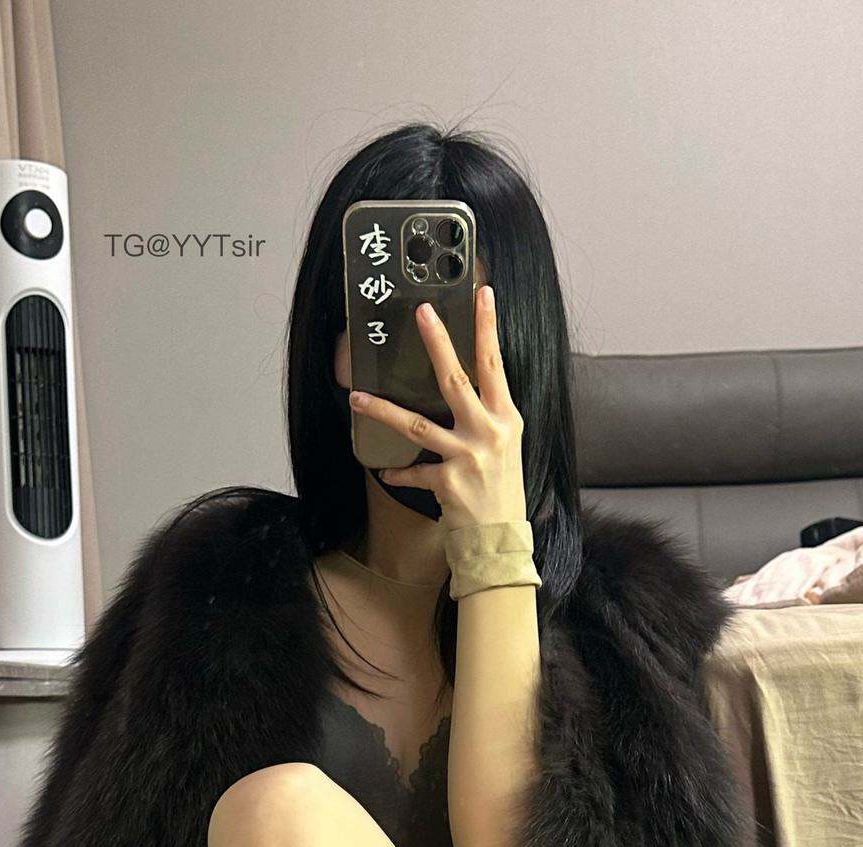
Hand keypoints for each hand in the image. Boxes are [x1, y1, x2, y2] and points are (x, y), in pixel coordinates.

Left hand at [347, 283, 527, 532]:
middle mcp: (488, 431)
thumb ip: (487, 415)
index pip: (495, 364)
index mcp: (505, 417)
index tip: (482, 294)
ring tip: (357, 398)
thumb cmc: (502, 488)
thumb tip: (463, 386)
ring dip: (382, 410)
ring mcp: (467, 455)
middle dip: (437, 342)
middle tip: (421, 312)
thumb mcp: (505, 444)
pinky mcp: (447, 481)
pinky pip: (414, 471)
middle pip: (457, 378)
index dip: (488, 327)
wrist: (501, 537)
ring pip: (417, 423)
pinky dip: (399, 472)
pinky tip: (385, 472)